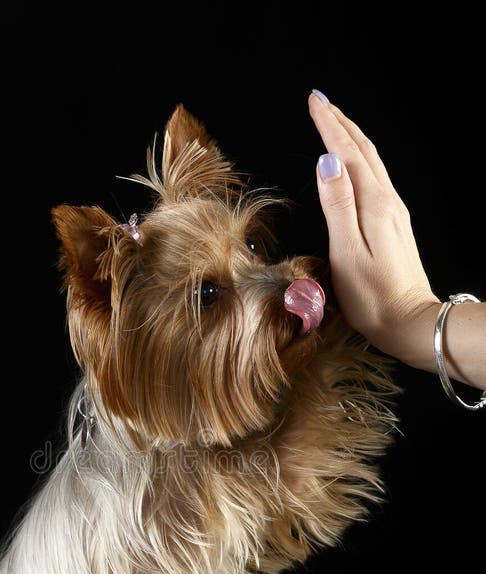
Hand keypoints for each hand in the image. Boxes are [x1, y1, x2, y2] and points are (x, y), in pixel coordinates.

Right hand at [307, 91, 439, 367]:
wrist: (409, 322)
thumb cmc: (373, 297)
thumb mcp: (348, 251)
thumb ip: (338, 205)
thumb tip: (327, 162)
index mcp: (373, 204)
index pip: (348, 154)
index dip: (329, 126)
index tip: (313, 102)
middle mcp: (387, 202)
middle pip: (363, 151)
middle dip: (341, 123)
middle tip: (320, 102)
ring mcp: (392, 213)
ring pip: (371, 163)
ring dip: (351, 139)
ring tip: (334, 123)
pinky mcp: (393, 226)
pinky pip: (374, 180)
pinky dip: (359, 161)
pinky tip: (352, 165)